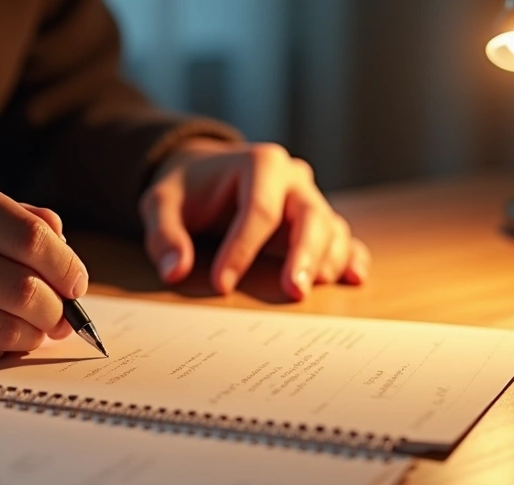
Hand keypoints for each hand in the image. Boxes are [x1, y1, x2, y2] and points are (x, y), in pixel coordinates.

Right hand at [0, 166, 85, 362]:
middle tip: (63, 313)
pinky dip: (1, 348)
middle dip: (56, 308)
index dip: (66, 267)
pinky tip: (3, 336)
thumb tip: (65, 252)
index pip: (28, 238)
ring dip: (34, 333)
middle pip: (21, 290)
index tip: (76, 281)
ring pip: (3, 329)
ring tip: (38, 326)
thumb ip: (15, 217)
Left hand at [140, 139, 368, 299]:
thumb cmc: (188, 190)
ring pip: (330, 228)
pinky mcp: (317, 220)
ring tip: (309, 291)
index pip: (257, 210)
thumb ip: (165, 235)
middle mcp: (293, 178)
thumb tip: (175, 270)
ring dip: (325, 261)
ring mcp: (309, 198)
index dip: (241, 249)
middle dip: (303, 256)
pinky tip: (351, 278)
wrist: (207, 173)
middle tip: (293, 292)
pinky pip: (341, 237)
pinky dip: (349, 257)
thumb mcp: (162, 204)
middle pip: (309, 216)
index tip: (221, 283)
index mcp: (259, 163)